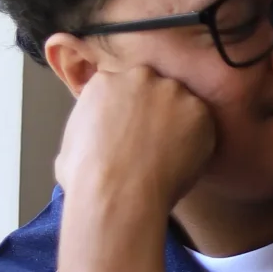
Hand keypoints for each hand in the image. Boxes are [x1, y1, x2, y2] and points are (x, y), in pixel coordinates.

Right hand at [52, 60, 215, 219]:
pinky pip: (202, 122)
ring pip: (181, 103)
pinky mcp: (197, 110)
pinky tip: (183, 160)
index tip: (134, 130)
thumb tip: (90, 140)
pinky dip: (198, 140)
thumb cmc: (86, 178)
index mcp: (105, 82)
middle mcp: (139, 77)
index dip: (132, 111)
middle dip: (156, 110)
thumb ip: (86, 129)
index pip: (125, 87)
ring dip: (179, 124)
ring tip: (169, 156)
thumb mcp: (70, 145)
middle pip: (155, 88)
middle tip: (154, 142)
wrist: (117, 194)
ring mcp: (170, 91)